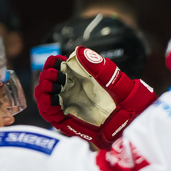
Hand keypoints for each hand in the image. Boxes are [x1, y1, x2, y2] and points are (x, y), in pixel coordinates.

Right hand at [35, 48, 156, 148]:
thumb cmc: (120, 95)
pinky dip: (44, 104)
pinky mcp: (64, 119)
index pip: (57, 68)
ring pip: (44, 95)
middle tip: (55, 73)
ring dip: (43, 88)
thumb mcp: (110, 77)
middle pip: (47, 81)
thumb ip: (95, 65)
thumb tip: (79, 51)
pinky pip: (48, 112)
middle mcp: (68, 91)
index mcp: (76, 79)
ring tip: (52, 83)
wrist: (127, 116)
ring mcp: (65, 105)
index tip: (55, 60)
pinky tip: (48, 97)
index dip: (53, 63)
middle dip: (47, 75)